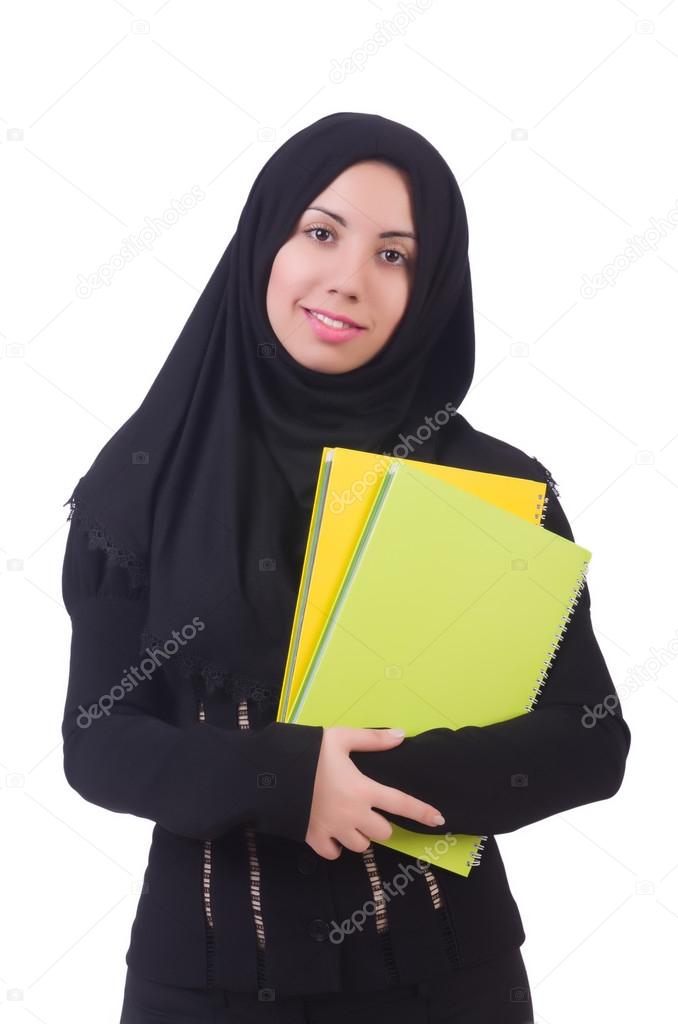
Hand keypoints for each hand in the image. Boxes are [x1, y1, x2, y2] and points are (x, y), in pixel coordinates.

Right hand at [305, 725, 444, 859]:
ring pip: (360, 846)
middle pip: (382, 833)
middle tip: (367, 808)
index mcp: (363, 789)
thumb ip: (372, 739)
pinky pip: (334, 854)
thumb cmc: (308, 753)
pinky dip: (336, 847)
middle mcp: (353, 815)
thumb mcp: (340, 738)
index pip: (401, 804)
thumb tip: (401, 735)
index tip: (438, 819)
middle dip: (380, 823)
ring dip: (359, 835)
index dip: (422, 812)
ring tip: (349, 820)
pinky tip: (332, 832)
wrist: (271, 773)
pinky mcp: (314, 839)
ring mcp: (333, 830)